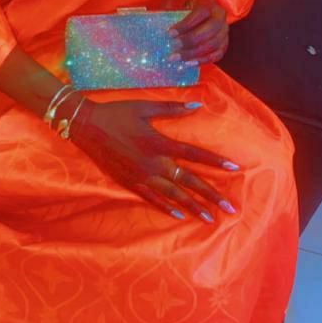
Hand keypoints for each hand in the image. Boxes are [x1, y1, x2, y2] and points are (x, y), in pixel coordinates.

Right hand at [69, 97, 238, 223]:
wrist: (86, 127)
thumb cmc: (117, 113)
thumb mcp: (145, 108)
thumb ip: (172, 109)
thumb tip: (197, 105)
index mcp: (160, 143)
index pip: (194, 154)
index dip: (215, 161)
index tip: (234, 168)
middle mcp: (154, 163)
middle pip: (189, 182)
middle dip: (211, 195)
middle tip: (230, 209)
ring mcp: (142, 176)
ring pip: (173, 195)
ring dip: (194, 207)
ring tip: (210, 217)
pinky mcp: (130, 183)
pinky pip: (152, 198)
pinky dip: (167, 207)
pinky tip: (180, 215)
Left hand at [161, 0, 229, 65]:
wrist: (191, 21)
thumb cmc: (181, 7)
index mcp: (210, 3)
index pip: (200, 15)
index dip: (185, 25)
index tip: (169, 33)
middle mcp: (221, 17)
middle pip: (209, 32)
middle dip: (189, 42)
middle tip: (172, 49)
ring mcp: (224, 32)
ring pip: (212, 45)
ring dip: (193, 54)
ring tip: (176, 59)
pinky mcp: (223, 44)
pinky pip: (216, 55)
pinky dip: (203, 60)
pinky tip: (189, 64)